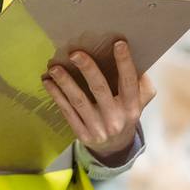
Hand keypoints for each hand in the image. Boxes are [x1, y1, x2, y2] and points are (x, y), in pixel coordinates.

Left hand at [42, 40, 156, 159]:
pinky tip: (48, 82)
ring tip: (53, 67)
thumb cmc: (125, 113)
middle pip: (100, 89)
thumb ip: (141, 84)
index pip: (128, 82)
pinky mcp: (82, 134)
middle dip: (88, 69)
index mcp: (132, 107)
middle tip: (75, 53)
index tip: (118, 43)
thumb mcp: (140, 102)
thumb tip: (136, 58)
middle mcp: (116, 118)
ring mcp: (98, 128)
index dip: (124, 63)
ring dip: (65, 82)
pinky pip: (67, 111)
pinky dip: (56, 96)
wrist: (115, 147)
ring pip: (78, 101)